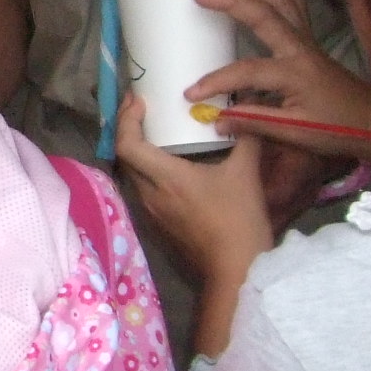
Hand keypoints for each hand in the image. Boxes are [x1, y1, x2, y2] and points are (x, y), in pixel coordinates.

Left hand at [113, 90, 274, 353]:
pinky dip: (148, 171)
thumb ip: (245, 136)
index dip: (127, 119)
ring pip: (133, 175)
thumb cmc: (239, 220)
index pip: (127, 144)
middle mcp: (149, 195)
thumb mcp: (245, 172)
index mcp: (165, 178)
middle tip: (143, 109)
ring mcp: (151, 213)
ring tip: (154, 132)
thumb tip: (245, 110)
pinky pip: (144, 190)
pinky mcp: (159, 226)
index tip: (138, 100)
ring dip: (137, 152)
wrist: (236, 270)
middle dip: (128, 129)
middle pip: (125, 157)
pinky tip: (168, 165)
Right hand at [180, 0, 370, 193]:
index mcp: (295, 72)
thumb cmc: (337, 128)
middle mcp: (300, 48)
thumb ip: (254, 122)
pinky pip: (292, 4)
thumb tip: (215, 118)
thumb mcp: (296, 133)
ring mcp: (307, 40)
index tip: (190, 93)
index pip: (247, 70)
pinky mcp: (310, 40)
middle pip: (265, 13)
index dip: (217, 80)